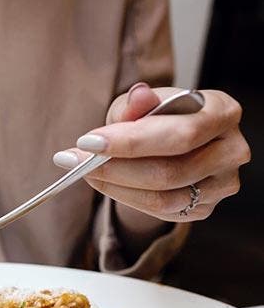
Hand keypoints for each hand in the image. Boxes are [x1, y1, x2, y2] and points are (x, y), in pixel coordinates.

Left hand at [53, 83, 250, 221]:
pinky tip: (105, 183)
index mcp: (223, 112)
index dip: (131, 142)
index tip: (87, 142)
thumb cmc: (159, 117)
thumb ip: (137, 104)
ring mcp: (222, 184)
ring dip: (114, 186)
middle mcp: (231, 150)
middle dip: (114, 167)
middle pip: (170, 171)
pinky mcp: (204, 207)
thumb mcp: (142, 103)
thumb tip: (138, 97)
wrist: (170, 142)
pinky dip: (125, 198)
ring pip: (162, 198)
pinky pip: (160, 211)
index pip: (180, 134)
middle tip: (75, 160)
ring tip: (84, 171)